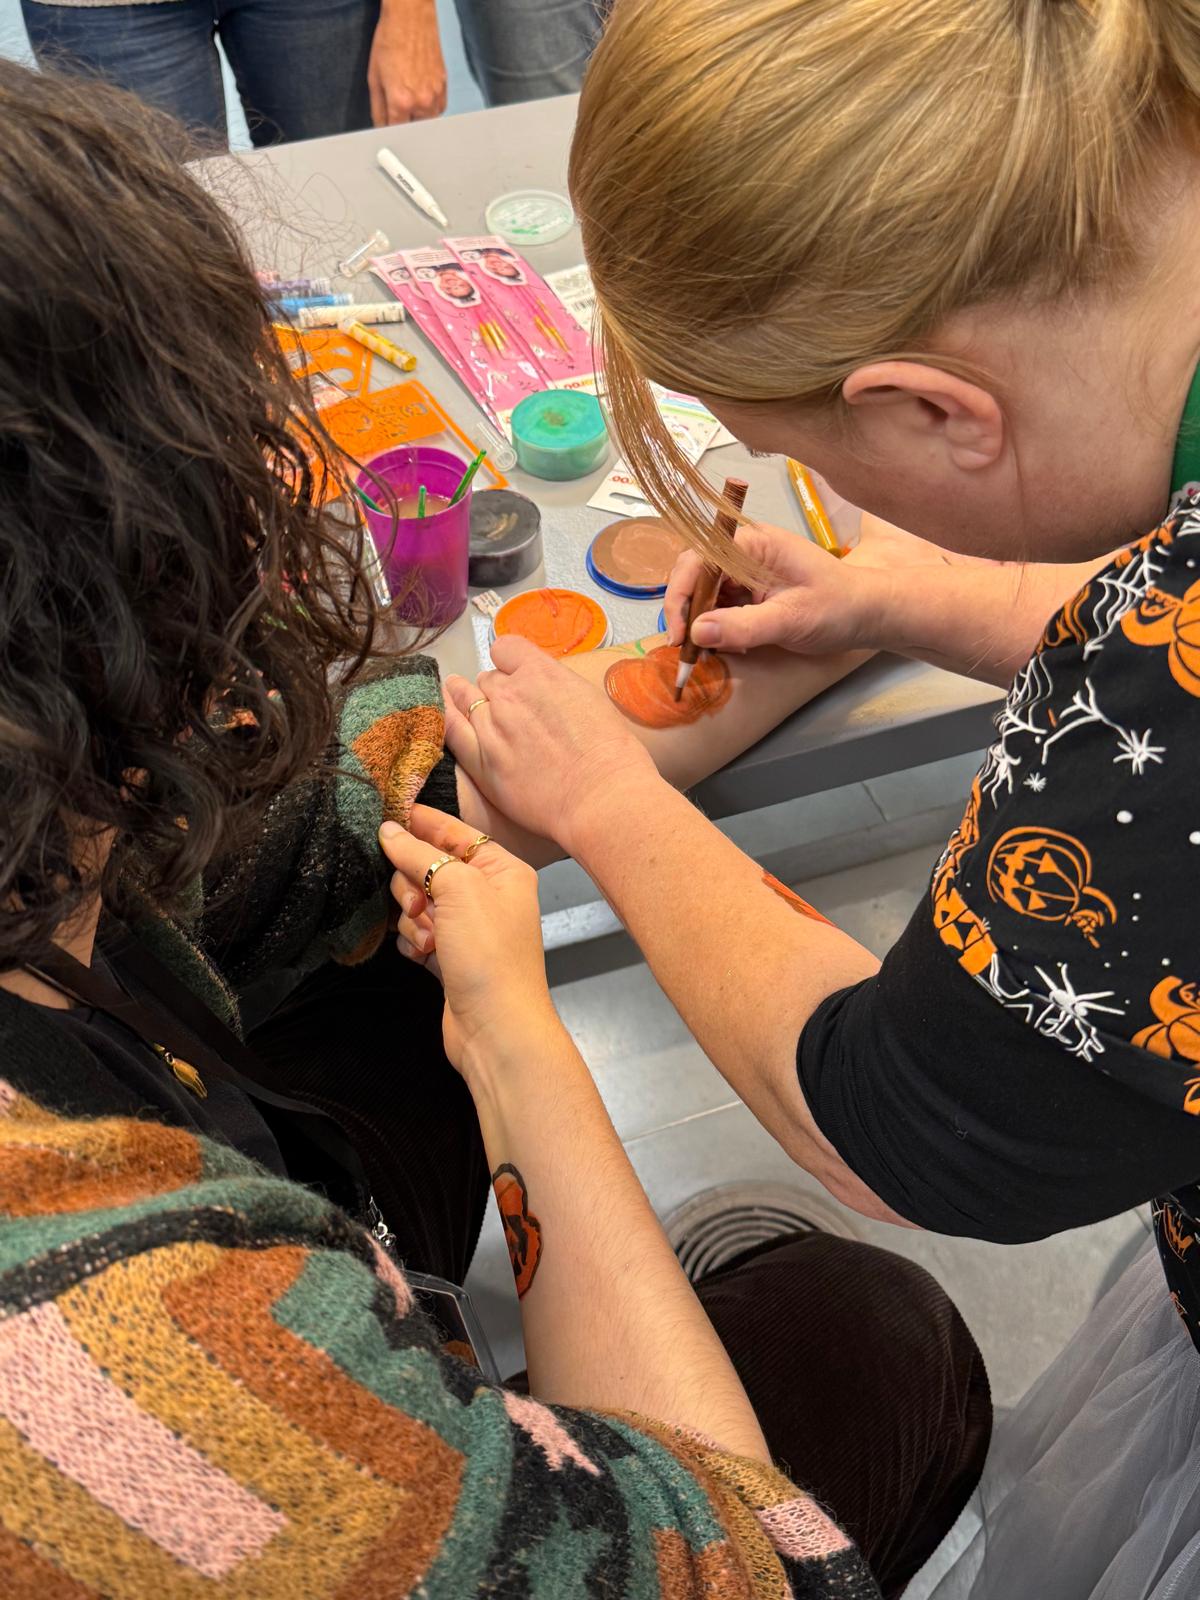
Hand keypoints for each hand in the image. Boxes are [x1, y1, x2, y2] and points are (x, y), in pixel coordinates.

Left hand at [368, 0, 446, 124]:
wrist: (411, 17)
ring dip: (418, 120)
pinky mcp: (444, 88)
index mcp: (401, 101)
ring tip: (409, 105)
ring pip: (428, 123)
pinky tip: (420, 98)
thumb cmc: (391, 39)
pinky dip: (429, 110)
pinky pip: (438, 110)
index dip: (389, 134)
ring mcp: (435, 95)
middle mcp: (421, 102)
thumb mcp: (374, 77)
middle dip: (404, 127)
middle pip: (414, 132)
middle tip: (397, 119)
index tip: (387, 137)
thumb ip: (378, 108)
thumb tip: (380, 126)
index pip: (395, 132)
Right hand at [380, 806, 556, 1071]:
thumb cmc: (488, 954)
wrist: (496, 1028)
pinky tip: (421, 955)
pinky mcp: (450, 956)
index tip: (385, 815)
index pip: (455, 832)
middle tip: (418, 905)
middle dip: (414, 884)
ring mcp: (468, 928)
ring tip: (427, 939)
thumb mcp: (457, 889)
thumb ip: (420, 855)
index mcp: (502, 870)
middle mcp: (488, 895)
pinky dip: (413, 941)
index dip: (421, 824)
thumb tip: (388, 830)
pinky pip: (416, 932)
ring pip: (418, 902)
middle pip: (429, 868)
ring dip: (413, 918)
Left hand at [444, 636, 656, 853]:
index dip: (510, 662)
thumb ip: (557, 687)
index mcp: (541, 673)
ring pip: (466, 700)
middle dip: (496, 690)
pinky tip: (443, 716)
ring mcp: (491, 726)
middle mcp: (511, 693)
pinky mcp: (481, 760)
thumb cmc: (610, 752)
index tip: (516, 675)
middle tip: (509, 710)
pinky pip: (451, 729)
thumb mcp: (589, 699)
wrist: (601, 795)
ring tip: (465, 702)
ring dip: (468, 701)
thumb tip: (544, 688)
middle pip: (488, 678)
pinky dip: (447, 719)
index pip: (506, 648)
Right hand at [662, 512, 965, 655]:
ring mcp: (746, 572)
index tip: (680, 630)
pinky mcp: (750, 592)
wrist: (869, 614)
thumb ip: (743, 625)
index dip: (682, 592)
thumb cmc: (839, 607)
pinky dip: (714, 628)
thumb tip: (698, 632)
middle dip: (685, 609)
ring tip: (704, 651)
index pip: (700, 557)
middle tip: (684, 645)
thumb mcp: (791, 620)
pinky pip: (718, 606)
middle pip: (694, 572)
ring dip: (698, 621)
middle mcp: (745, 552)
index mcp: (755, 543)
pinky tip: (726, 646)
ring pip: (703, 592)